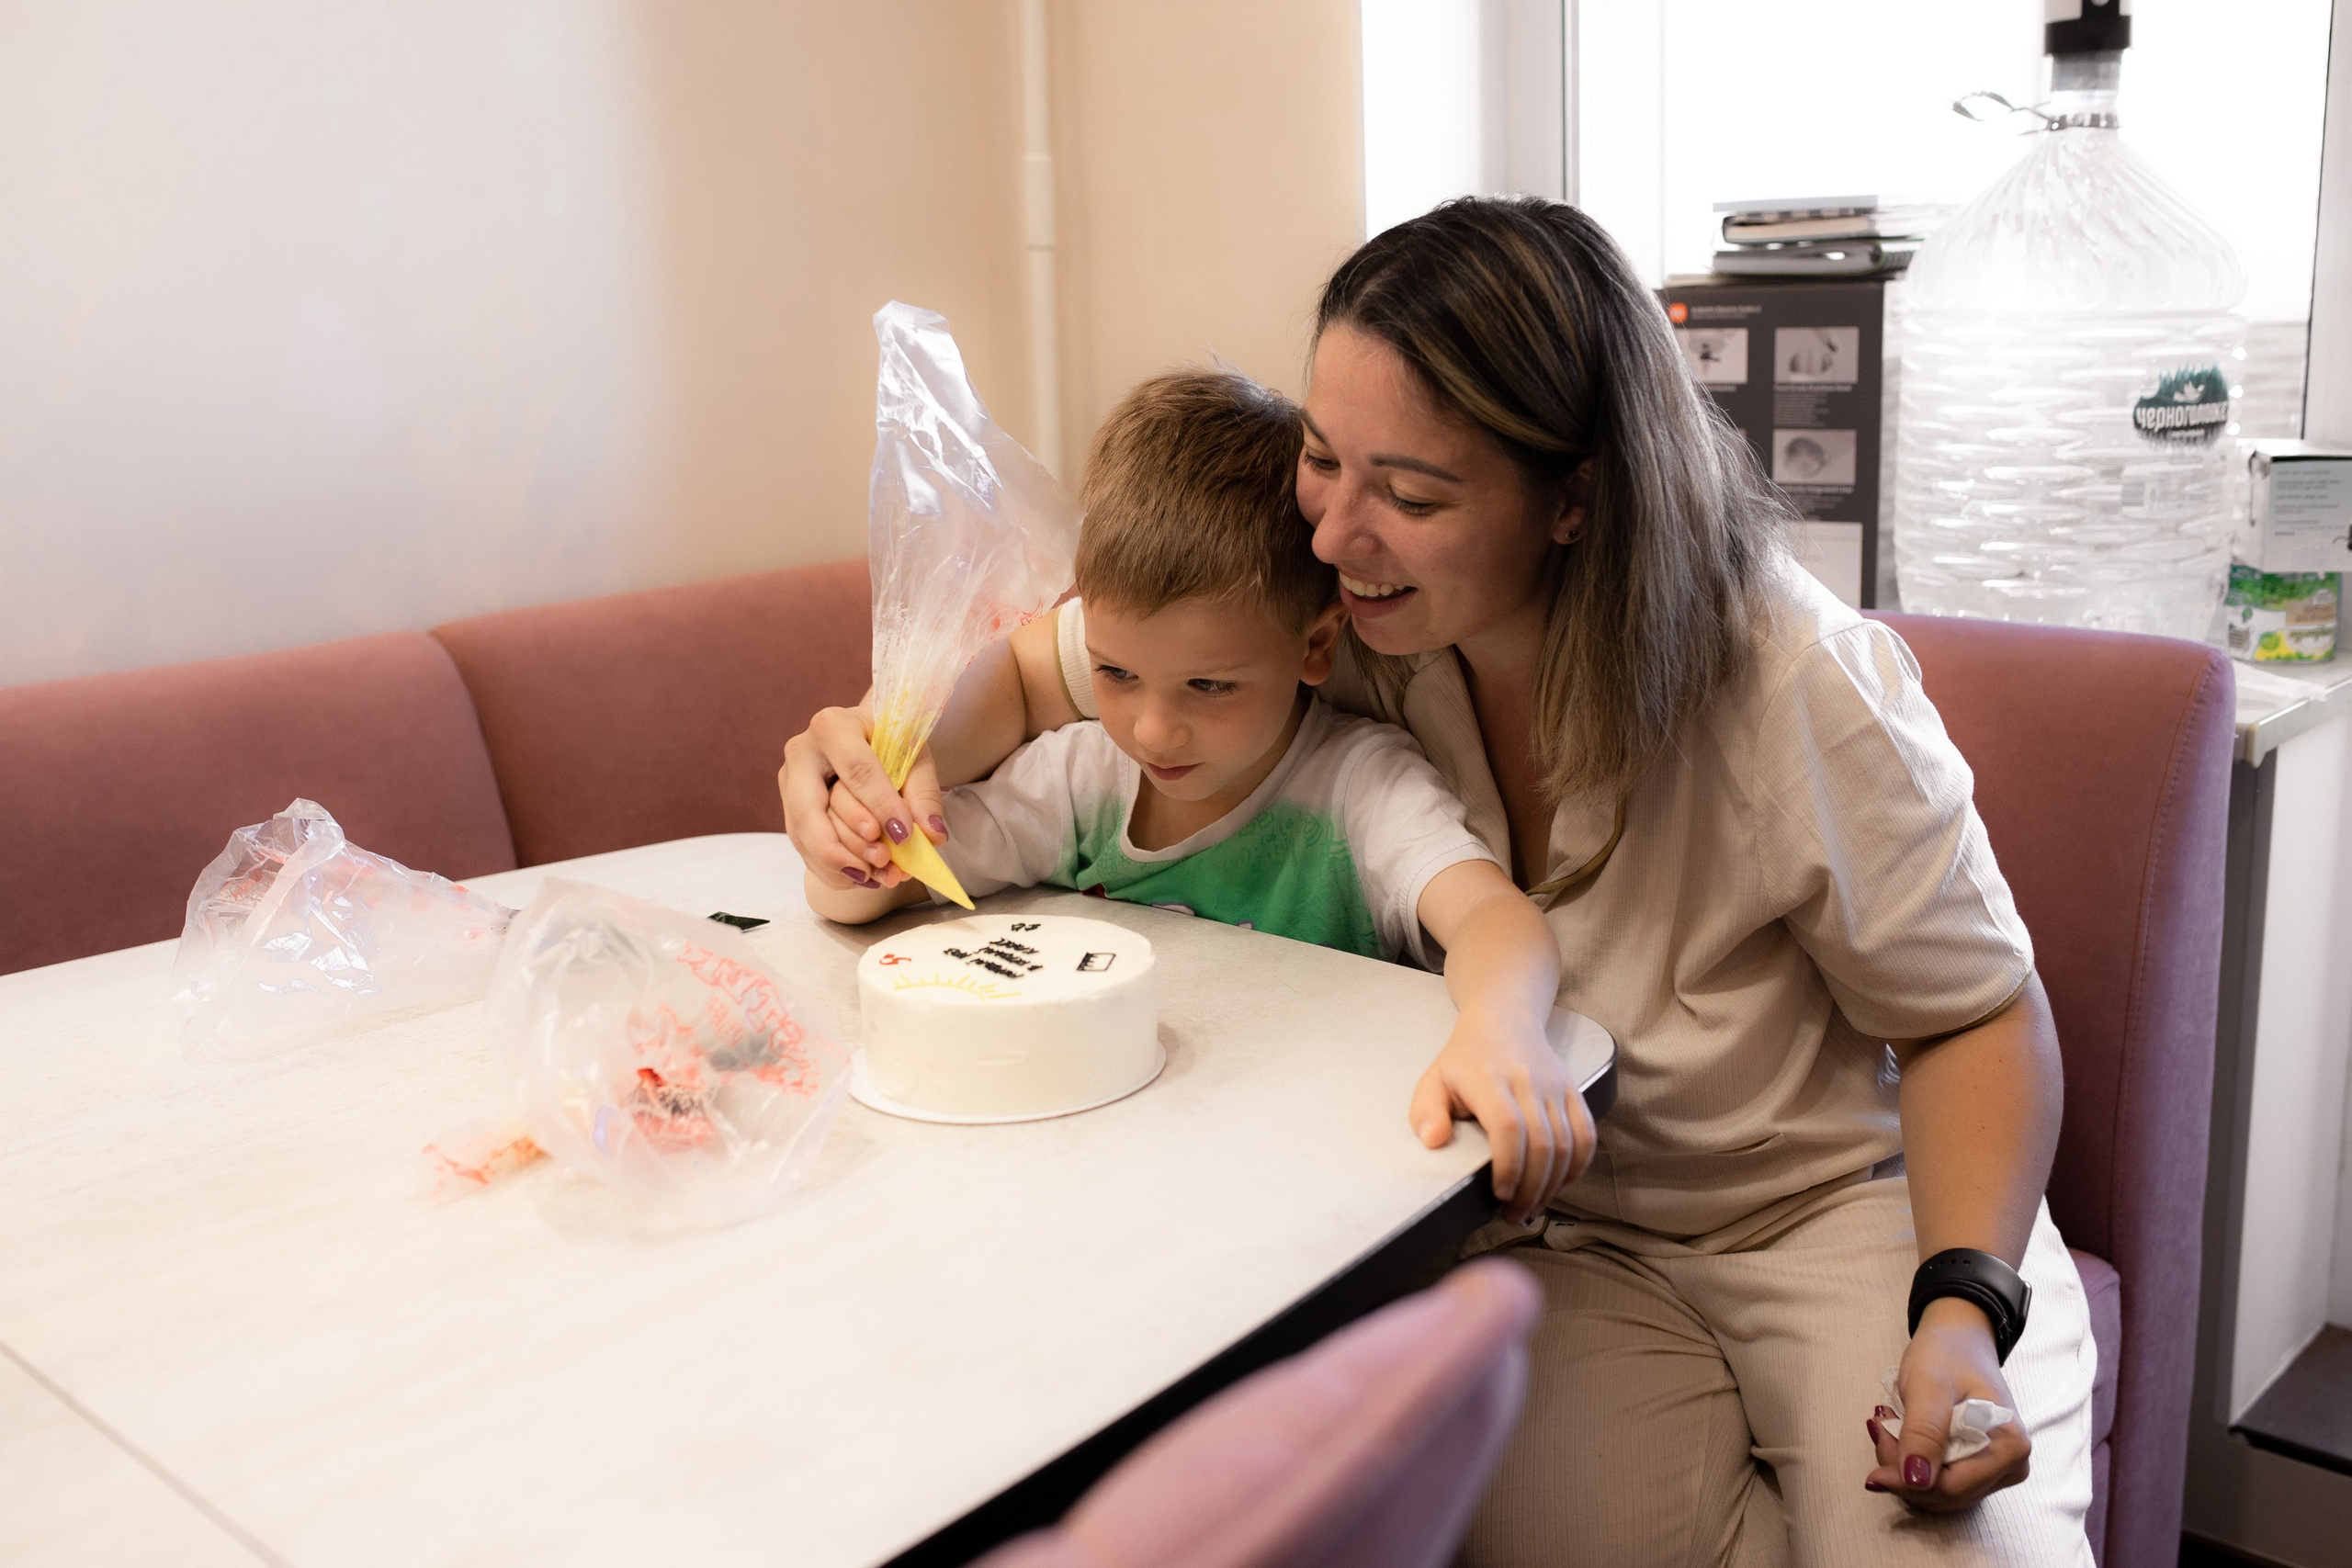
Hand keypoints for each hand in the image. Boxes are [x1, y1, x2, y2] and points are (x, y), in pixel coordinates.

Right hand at [779, 704, 945, 889]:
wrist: (865, 739)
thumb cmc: (891, 743)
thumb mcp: (915, 757)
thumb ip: (924, 794)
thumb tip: (932, 835)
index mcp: (833, 727)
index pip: (856, 770)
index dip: (881, 806)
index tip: (905, 836)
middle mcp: (801, 754)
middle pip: (809, 811)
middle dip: (847, 843)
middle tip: (884, 860)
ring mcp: (789, 784)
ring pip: (803, 835)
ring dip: (842, 863)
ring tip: (881, 876)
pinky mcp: (790, 810)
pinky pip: (804, 849)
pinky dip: (834, 870)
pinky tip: (864, 877)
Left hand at [1408, 1007, 1594, 1224]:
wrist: (1504, 1021)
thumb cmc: (1465, 1060)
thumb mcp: (1434, 1080)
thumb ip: (1426, 1111)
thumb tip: (1433, 1140)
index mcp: (1489, 1079)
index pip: (1508, 1127)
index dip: (1509, 1166)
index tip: (1500, 1193)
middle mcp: (1528, 1082)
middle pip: (1543, 1143)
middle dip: (1531, 1188)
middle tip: (1514, 1213)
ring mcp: (1555, 1086)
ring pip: (1568, 1144)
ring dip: (1553, 1184)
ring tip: (1532, 1207)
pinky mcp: (1572, 1092)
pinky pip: (1586, 1134)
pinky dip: (1577, 1166)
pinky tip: (1559, 1184)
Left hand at [1867, 1298, 2030, 1509]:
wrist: (1959, 1339)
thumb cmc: (1946, 1355)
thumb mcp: (1928, 1387)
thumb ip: (1923, 1433)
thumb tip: (1917, 1481)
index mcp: (2009, 1446)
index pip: (1952, 1488)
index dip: (1906, 1479)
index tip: (1877, 1440)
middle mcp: (2012, 1465)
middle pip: (1946, 1494)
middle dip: (1902, 1469)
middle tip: (1880, 1424)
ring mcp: (1998, 1469)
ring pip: (1940, 1492)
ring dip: (1904, 1466)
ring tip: (1888, 1424)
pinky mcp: (1981, 1466)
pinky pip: (1941, 1480)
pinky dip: (1913, 1462)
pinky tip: (1901, 1432)